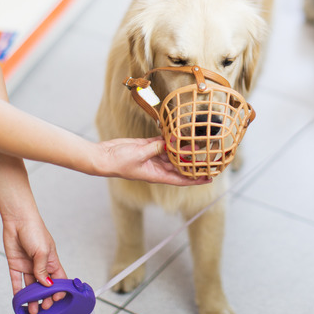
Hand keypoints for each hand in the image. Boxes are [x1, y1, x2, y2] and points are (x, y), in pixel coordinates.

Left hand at [3, 214, 67, 313]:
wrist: (17, 220)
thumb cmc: (34, 229)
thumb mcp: (42, 251)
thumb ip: (42, 270)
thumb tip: (45, 285)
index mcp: (51, 261)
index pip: (58, 279)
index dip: (59, 289)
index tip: (57, 298)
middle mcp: (40, 265)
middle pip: (44, 286)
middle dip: (45, 298)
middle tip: (44, 307)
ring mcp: (28, 266)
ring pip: (31, 286)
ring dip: (32, 298)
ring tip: (32, 309)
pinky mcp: (16, 265)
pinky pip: (17, 281)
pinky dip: (18, 291)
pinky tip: (19, 299)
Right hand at [98, 136, 212, 184]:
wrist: (104, 156)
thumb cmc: (118, 162)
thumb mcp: (139, 155)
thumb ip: (155, 148)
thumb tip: (168, 143)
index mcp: (156, 175)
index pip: (180, 179)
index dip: (195, 179)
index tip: (208, 178)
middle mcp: (157, 167)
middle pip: (179, 167)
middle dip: (193, 163)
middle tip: (209, 158)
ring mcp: (152, 157)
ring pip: (172, 154)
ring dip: (183, 150)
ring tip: (198, 143)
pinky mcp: (147, 147)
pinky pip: (162, 143)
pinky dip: (171, 139)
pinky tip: (180, 134)